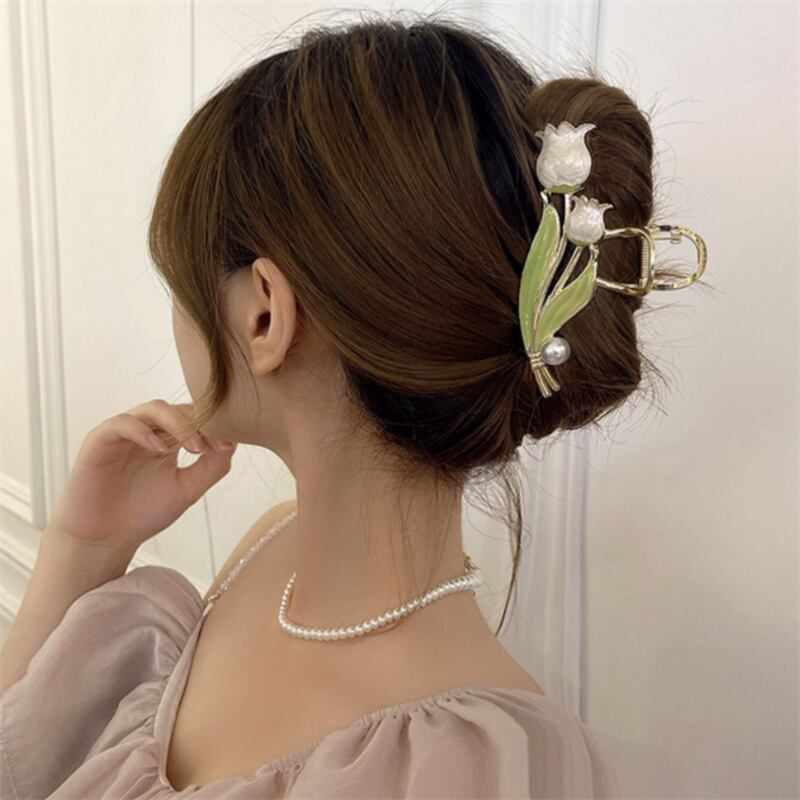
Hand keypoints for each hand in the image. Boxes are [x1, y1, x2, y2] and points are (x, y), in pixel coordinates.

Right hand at [47, 400, 235, 554]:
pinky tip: (159, 449)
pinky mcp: (100, 439)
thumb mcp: (187, 489)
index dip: (214, 426)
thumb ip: (212, 466)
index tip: (228, 444)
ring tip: (194, 448)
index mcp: (170, 439)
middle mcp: (149, 431)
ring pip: (155, 409)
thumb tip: (233, 442)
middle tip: (214, 446)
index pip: (196, 418)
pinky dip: (143, 431)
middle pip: (180, 409)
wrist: (105, 539)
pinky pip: (122, 423)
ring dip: (179, 424)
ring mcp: (125, 433)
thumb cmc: (144, 513)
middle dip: (201, 424)